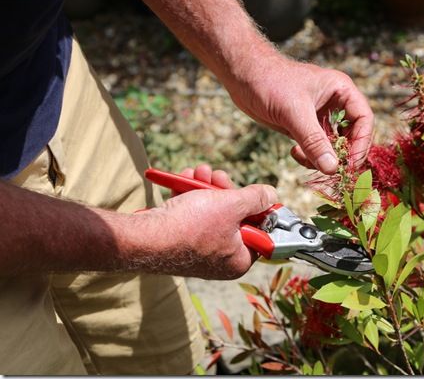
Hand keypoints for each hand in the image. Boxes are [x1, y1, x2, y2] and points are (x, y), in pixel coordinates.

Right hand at [137, 165, 277, 278]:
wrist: (143, 236)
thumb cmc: (190, 226)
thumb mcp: (232, 205)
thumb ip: (255, 198)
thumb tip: (271, 195)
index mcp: (239, 260)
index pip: (260, 233)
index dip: (259, 209)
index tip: (256, 193)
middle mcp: (220, 261)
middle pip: (234, 219)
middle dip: (225, 191)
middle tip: (219, 175)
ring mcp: (198, 252)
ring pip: (211, 213)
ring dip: (205, 188)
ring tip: (199, 171)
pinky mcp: (180, 242)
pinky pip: (192, 217)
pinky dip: (189, 197)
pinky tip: (184, 179)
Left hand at [225, 57, 373, 174]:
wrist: (242, 76)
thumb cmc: (270, 82)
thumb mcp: (294, 113)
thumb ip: (314, 141)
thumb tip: (332, 168)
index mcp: (341, 90)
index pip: (364, 120)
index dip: (361, 143)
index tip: (350, 163)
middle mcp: (334, 104)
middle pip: (352, 136)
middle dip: (341, 154)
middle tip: (329, 170)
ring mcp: (319, 116)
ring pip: (333, 145)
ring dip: (322, 158)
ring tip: (305, 158)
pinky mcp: (304, 126)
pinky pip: (316, 148)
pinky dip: (309, 156)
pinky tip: (294, 152)